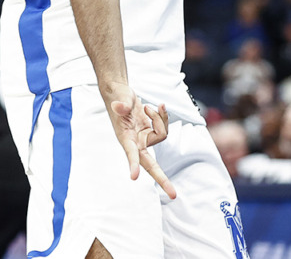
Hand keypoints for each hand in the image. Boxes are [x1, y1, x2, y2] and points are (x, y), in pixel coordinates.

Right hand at [104, 84, 175, 198]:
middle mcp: (135, 142)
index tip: (133, 177)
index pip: (131, 152)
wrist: (120, 94)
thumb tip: (120, 107)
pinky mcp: (150, 131)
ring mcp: (144, 138)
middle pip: (151, 164)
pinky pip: (164, 127)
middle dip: (162, 179)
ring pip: (162, 135)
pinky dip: (163, 116)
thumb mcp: (119, 98)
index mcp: (125, 137)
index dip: (132, 163)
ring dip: (160, 119)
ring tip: (149, 107)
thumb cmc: (117, 96)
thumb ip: (121, 104)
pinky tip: (157, 107)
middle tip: (173, 195)